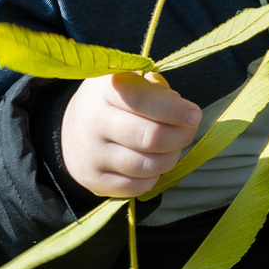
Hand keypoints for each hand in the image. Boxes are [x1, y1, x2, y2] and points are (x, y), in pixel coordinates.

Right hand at [59, 71, 199, 198]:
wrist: (75, 128)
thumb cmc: (117, 101)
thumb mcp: (134, 81)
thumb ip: (160, 92)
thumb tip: (187, 116)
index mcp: (105, 89)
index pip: (143, 100)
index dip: (174, 110)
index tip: (194, 114)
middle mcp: (93, 121)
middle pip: (150, 137)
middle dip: (180, 136)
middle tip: (188, 131)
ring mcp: (91, 153)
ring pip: (147, 165)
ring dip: (170, 158)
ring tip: (171, 148)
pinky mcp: (93, 179)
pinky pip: (136, 186)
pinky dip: (154, 177)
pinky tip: (153, 164)